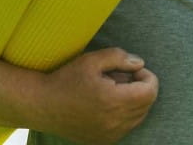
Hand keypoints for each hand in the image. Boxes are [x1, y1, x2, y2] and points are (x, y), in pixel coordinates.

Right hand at [36, 47, 157, 144]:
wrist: (42, 105)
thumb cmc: (67, 79)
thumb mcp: (93, 60)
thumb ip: (120, 57)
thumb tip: (140, 63)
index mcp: (113, 101)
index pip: (150, 92)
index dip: (147, 76)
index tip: (132, 69)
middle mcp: (114, 122)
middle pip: (147, 104)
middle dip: (141, 87)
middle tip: (123, 77)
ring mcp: (109, 135)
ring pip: (139, 117)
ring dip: (135, 101)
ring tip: (114, 90)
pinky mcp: (103, 141)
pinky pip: (127, 127)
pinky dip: (126, 114)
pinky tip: (109, 104)